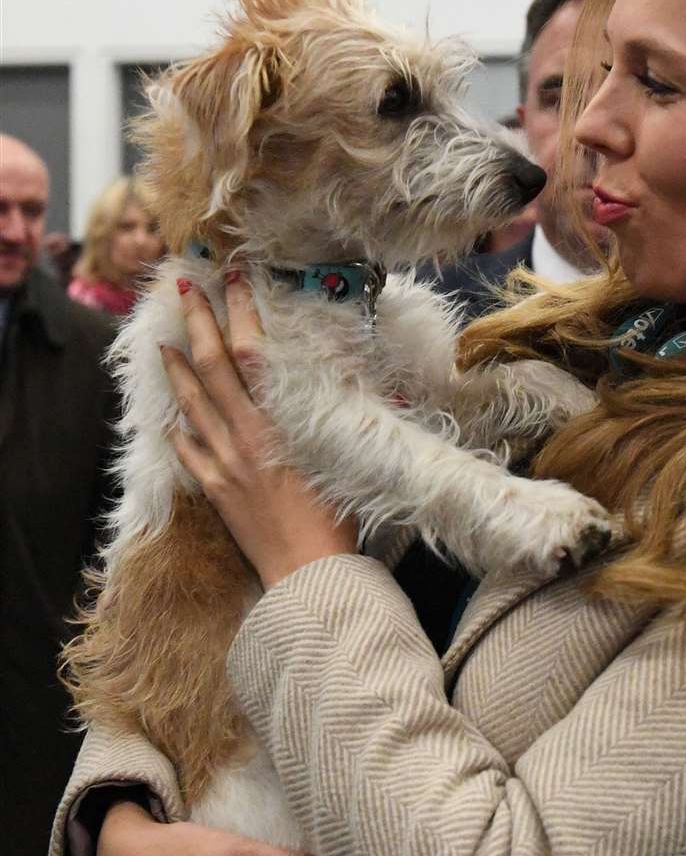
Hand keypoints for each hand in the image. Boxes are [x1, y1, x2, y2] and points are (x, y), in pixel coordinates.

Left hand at [162, 274, 355, 587]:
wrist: (309, 575)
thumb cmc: (339, 517)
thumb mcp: (348, 453)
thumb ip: (344, 412)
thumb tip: (352, 375)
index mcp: (279, 421)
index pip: (252, 353)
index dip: (241, 312)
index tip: (233, 280)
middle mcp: (245, 435)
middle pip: (212, 368)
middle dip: (197, 324)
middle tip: (184, 290)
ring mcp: (225, 463)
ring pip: (192, 405)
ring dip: (176, 370)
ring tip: (163, 343)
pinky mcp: (218, 491)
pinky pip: (190, 453)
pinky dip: (179, 431)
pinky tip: (171, 420)